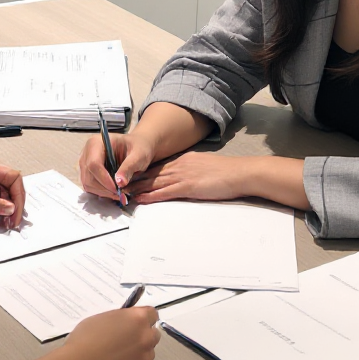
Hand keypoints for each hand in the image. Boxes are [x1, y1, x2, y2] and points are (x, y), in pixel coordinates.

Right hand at [19, 306, 160, 359]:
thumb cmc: (85, 339)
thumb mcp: (102, 318)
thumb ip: (120, 319)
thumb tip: (126, 323)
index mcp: (137, 319)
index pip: (152, 313)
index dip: (143, 317)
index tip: (135, 321)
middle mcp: (146, 337)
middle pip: (154, 333)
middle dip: (143, 334)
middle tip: (127, 339)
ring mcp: (146, 357)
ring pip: (149, 351)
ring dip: (139, 351)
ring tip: (119, 355)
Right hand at [77, 130, 156, 203]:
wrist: (136, 148)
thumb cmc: (138, 148)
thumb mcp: (138, 155)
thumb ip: (129, 167)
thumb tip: (120, 183)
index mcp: (97, 142)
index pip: (94, 164)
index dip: (104, 179)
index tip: (117, 189)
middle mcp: (87, 153)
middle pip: (89, 176)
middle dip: (104, 188)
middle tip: (121, 194)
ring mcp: (85, 163)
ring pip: (88, 183)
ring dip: (103, 192)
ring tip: (119, 193)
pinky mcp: (87, 173)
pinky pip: (90, 186)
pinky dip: (101, 192)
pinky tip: (114, 191)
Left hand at [126, 151, 255, 203]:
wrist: (240, 173)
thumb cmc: (226, 173)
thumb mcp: (204, 167)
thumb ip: (190, 171)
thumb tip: (181, 179)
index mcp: (183, 160)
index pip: (158, 166)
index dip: (142, 172)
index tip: (129, 177)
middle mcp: (179, 166)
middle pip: (151, 174)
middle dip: (134, 180)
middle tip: (118, 186)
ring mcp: (183, 176)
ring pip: (154, 182)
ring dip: (137, 188)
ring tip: (123, 194)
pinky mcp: (188, 186)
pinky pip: (165, 192)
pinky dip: (151, 196)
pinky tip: (140, 199)